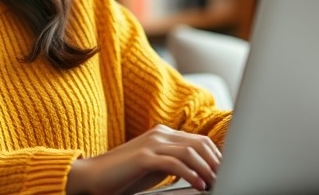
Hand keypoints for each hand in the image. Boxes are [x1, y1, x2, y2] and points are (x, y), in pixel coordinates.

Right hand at [65, 124, 220, 194]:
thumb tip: (201, 173)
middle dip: (216, 162)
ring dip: (207, 169)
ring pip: (190, 152)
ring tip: (215, 183)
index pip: (199, 140)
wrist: (92, 176)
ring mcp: (151, 144)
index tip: (226, 173)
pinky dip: (191, 175)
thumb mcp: (155, 167)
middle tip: (226, 178)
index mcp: (163, 134)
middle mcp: (160, 134)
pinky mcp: (143, 157)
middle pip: (199, 143)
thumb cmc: (124, 175)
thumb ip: (175, 163)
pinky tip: (199, 185)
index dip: (216, 157)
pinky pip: (174, 164)